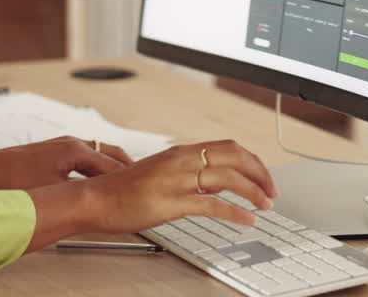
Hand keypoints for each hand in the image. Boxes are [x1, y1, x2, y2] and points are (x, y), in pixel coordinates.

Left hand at [0, 136, 132, 191]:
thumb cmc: (13, 179)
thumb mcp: (51, 191)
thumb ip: (80, 194)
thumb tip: (100, 202)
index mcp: (75, 150)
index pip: (113, 166)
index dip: (129, 180)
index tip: (143, 189)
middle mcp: (73, 142)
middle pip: (111, 154)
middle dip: (127, 169)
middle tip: (143, 184)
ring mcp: (64, 144)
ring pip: (99, 154)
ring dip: (113, 167)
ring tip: (126, 183)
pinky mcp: (56, 150)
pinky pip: (87, 156)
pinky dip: (99, 166)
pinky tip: (99, 180)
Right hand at [21, 139, 278, 252]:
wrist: (95, 198)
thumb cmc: (124, 189)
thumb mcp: (162, 174)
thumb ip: (190, 175)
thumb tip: (217, 184)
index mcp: (181, 152)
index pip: (228, 147)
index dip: (252, 160)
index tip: (264, 176)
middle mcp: (181, 161)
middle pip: (234, 156)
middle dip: (260, 172)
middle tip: (273, 190)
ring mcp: (177, 180)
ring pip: (227, 177)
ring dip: (253, 191)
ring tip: (265, 205)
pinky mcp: (171, 202)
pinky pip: (211, 205)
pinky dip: (235, 212)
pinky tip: (246, 219)